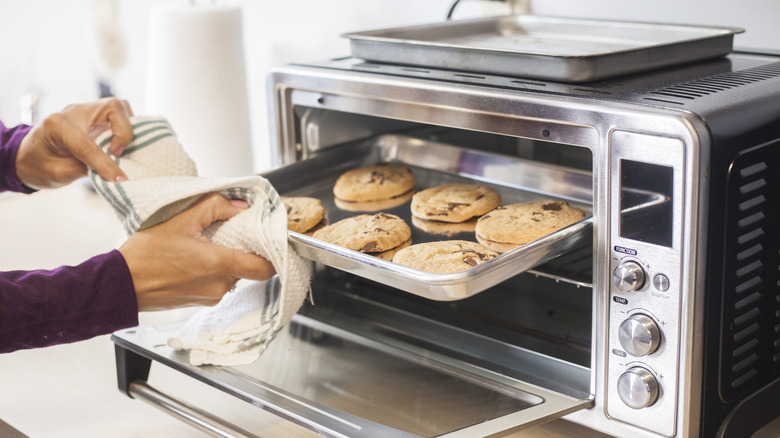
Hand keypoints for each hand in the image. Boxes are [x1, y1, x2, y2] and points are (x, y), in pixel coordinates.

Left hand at [15, 97, 132, 189]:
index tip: (120, 179)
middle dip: (124, 132)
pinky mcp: (96, 116)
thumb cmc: (39, 165)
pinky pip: (119, 115)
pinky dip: (126, 128)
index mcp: (57, 126)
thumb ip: (87, 170)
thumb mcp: (59, 174)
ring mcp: (86, 111)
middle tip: (118, 154)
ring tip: (120, 149)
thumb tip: (116, 173)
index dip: (105, 163)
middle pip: (112, 107)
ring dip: (127, 127)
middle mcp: (74, 112)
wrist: (28, 155)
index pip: (88, 143)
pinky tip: (120, 144)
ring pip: (119, 107)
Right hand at [118, 193, 275, 310]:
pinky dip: (214, 271)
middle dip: (243, 251)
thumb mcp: (180, 219)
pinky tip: (195, 259)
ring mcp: (211, 297)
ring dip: (226, 260)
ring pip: (233, 276)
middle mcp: (219, 285)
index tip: (268, 239)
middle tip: (229, 234)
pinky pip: (218, 284)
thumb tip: (241, 206)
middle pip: (249, 268)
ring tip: (205, 245)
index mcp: (219, 264)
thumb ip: (215, 207)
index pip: (265, 267)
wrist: (120, 285)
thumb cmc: (145, 255)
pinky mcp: (201, 302)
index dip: (272, 253)